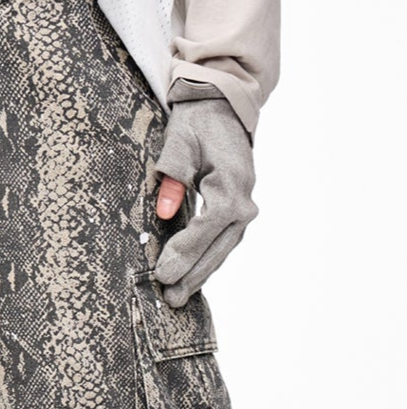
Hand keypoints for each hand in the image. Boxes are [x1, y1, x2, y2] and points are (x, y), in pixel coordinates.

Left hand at [152, 98, 257, 307]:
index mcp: (229, 187)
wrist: (223, 108)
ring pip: (222, 250)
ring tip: (180, 297)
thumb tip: (164, 212)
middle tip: (170, 300)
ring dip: (201, 274)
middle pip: (217, 249)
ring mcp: (245, 207)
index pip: (205, 230)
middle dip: (192, 275)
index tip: (162, 274)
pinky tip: (193, 277)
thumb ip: (171, 179)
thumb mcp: (178, 144)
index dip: (183, 255)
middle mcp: (244, 202)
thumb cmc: (198, 124)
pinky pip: (223, 242)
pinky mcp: (239, 210)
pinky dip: (208, 261)